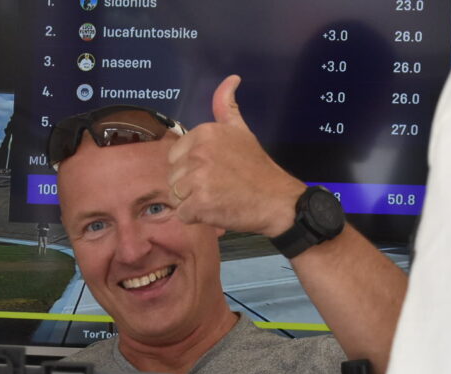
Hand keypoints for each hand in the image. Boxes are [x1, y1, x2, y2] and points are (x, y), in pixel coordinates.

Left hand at [167, 75, 306, 236]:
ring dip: (192, 203)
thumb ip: (227, 106)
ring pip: (176, 197)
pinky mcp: (200, 203)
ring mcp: (198, 178)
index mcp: (204, 133)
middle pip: (173, 177)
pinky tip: (216, 211)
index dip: (191, 168)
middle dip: (190, 187)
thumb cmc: (257, 168)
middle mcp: (198, 152)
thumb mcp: (242, 131)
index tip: (214, 172)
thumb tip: (231, 78)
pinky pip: (183, 215)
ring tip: (217, 199)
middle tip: (218, 187)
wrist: (277, 200)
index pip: (174, 156)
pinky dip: (196, 218)